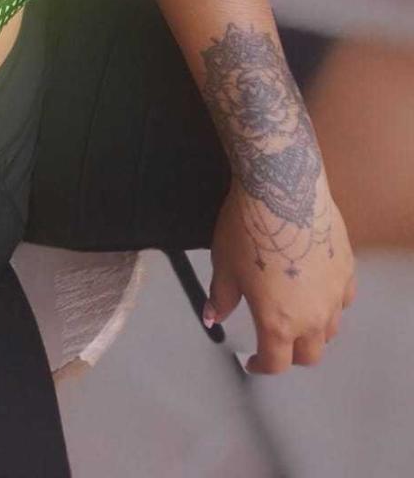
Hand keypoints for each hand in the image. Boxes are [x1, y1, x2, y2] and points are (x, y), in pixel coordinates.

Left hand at [205, 176, 355, 373]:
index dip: (261, 366)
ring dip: (314, 332)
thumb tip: (212, 317)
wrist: (283, 192)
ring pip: (330, 331)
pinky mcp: (347, 270)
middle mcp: (312, 317)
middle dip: (290, 354)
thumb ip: (221, 298)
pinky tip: (317, 292)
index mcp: (278, 323)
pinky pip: (343, 300)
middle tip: (275, 342)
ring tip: (297, 318)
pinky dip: (331, 304)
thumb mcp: (224, 266)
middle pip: (309, 354)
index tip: (252, 361)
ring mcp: (334, 295)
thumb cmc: (249, 229)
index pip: (275, 362)